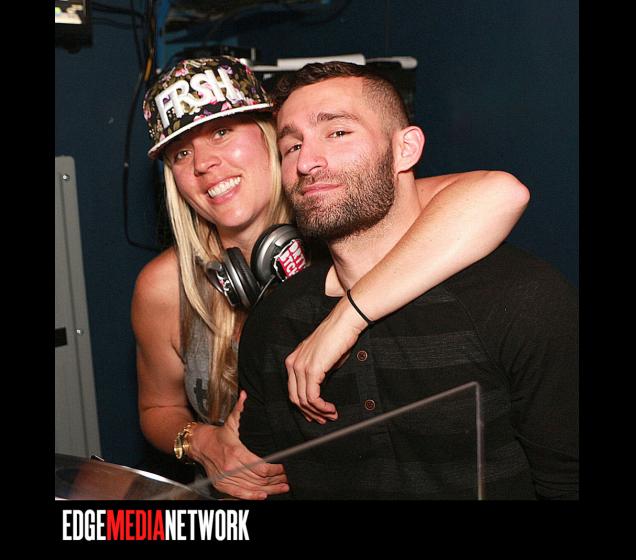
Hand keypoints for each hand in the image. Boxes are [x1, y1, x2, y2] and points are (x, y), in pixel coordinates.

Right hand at [191, 391, 288, 499]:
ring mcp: (226, 479)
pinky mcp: (222, 486)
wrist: (200, 446)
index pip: (261, 467)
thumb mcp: (230, 421)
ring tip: (283, 487)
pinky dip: (253, 497)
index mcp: (236, 453)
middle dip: (276, 480)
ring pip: (253, 488)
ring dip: (270, 489)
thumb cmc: (219, 435)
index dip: (275, 470)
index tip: (285, 468)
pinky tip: (264, 496)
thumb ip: (239, 409)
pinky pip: (240, 494)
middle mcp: (231, 468)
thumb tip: (245, 395)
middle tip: (289, 479)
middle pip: (259, 479)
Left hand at [285, 296, 366, 422]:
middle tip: (324, 419)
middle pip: (295, 398)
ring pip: (303, 400)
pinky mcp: (311, 370)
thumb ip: (318, 375)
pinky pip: (312, 397)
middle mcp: (293, 363)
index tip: (316, 414)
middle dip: (310, 413)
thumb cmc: (338, 338)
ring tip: (331, 415)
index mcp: (293, 360)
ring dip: (318, 412)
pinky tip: (330, 409)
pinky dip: (321, 407)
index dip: (304, 406)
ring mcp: (300, 366)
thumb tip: (320, 392)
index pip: (293, 390)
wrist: (345, 323)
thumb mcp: (324, 360)